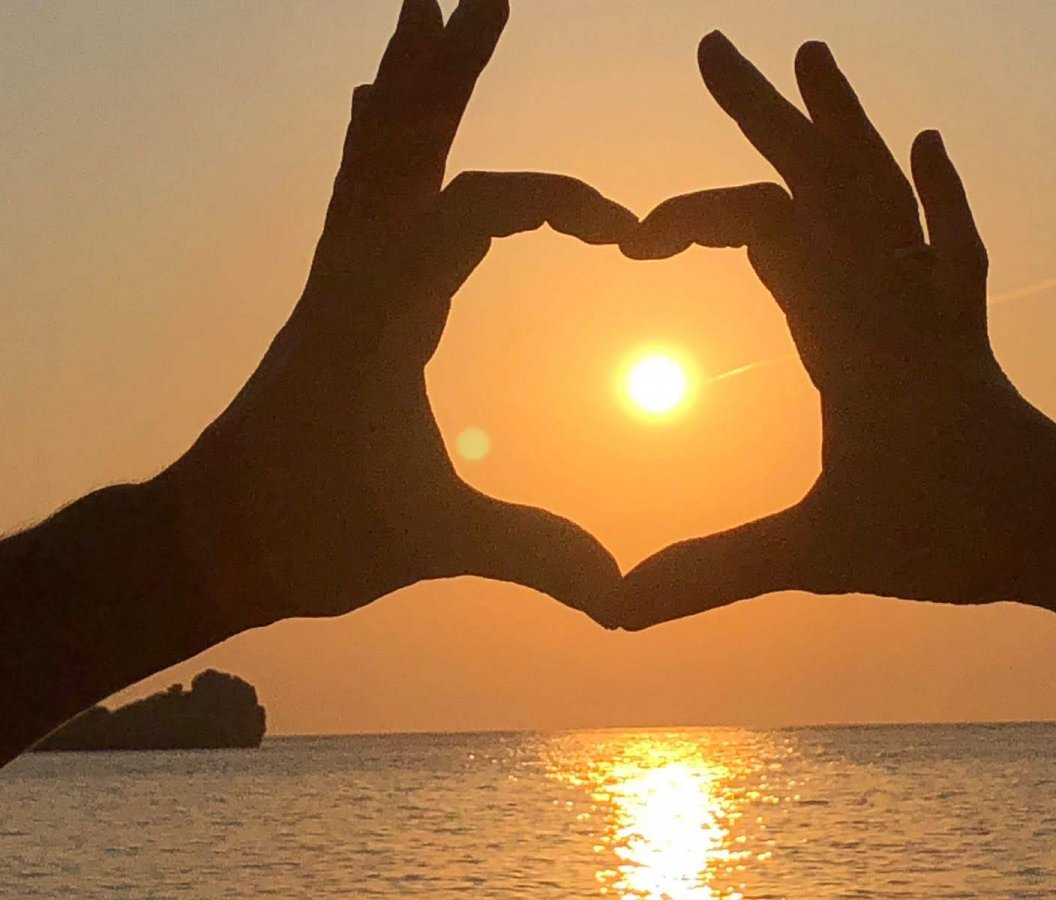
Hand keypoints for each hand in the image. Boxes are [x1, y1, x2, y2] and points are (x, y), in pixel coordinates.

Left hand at [158, 0, 634, 629]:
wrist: (209, 540)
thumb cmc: (307, 536)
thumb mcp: (430, 543)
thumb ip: (530, 555)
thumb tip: (620, 593)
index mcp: (382, 312)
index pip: (478, 207)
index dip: (562, 200)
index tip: (628, 235)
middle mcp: (354, 275)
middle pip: (405, 142)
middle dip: (449, 67)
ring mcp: (337, 279)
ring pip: (373, 154)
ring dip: (406, 82)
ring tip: (423, 10)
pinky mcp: (331, 296)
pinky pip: (351, 192)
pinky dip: (370, 138)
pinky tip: (368, 104)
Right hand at [620, 33, 1055, 626]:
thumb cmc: (955, 536)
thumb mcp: (821, 554)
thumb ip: (716, 572)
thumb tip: (618, 608)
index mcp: (850, 329)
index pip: (764, 227)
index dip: (691, 215)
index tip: (631, 244)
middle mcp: (894, 295)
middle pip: (823, 175)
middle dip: (760, 113)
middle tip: (709, 49)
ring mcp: (934, 303)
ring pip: (885, 187)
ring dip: (843, 122)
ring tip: (809, 57)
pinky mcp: (962, 328)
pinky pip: (950, 239)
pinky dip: (937, 191)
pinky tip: (929, 148)